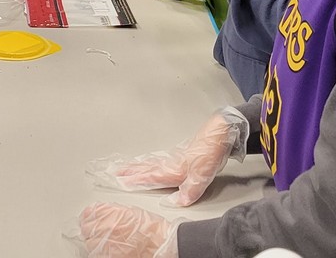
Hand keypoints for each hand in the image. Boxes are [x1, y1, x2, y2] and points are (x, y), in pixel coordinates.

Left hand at [78, 203, 179, 257]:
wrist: (160, 244)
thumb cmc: (149, 228)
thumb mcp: (127, 211)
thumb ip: (110, 212)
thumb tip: (99, 215)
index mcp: (107, 212)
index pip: (87, 214)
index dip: (91, 218)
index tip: (92, 220)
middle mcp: (103, 226)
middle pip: (86, 229)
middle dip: (93, 230)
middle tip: (103, 233)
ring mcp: (104, 243)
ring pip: (89, 243)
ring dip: (96, 243)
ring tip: (109, 243)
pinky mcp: (108, 256)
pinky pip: (96, 255)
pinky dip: (101, 253)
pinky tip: (110, 250)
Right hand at [87, 108, 248, 206]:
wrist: (220, 132)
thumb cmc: (211, 152)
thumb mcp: (202, 175)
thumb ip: (189, 191)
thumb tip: (174, 203)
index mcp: (174, 169)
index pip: (151, 176)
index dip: (136, 180)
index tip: (121, 181)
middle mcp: (172, 163)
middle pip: (148, 168)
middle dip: (132, 171)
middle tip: (116, 172)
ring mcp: (176, 157)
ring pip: (153, 162)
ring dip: (139, 165)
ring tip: (127, 167)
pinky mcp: (183, 154)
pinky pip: (161, 159)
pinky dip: (151, 161)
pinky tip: (152, 161)